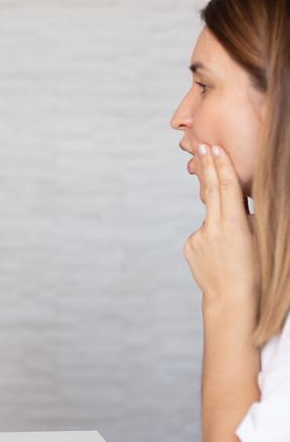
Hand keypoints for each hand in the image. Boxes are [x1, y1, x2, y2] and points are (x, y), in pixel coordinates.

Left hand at [184, 145, 258, 305]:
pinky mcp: (189, 246)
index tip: (214, 148)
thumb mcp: (259, 241)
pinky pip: (202, 234)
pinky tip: (219, 256)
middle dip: (207, 167)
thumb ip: (249, 219)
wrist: (230, 301)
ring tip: (231, 248)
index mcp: (233, 224)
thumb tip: (242, 204)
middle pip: (210, 190)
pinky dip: (211, 238)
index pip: (226, 187)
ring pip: (210, 218)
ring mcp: (197, 237)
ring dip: (219, 222)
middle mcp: (211, 227)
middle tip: (202, 146)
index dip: (221, 165)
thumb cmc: (254, 273)